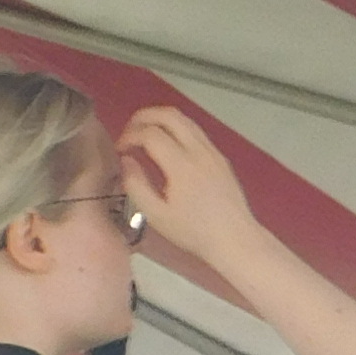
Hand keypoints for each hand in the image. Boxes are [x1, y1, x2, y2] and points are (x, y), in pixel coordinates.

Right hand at [113, 107, 257, 255]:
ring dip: (161, 119)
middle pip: (169, 115)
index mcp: (182, 165)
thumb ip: (136, 185)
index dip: (129, 135)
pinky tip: (167, 145)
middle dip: (143, 117)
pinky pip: (196, 130)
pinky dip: (176, 128)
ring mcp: (213, 152)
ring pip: (185, 119)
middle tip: (128, 133)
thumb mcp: (157, 216)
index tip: (120, 150)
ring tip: (144, 135)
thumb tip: (127, 160)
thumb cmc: (194, 232)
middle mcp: (200, 151)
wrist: (236, 239)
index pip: (150, 133)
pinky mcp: (221, 157)